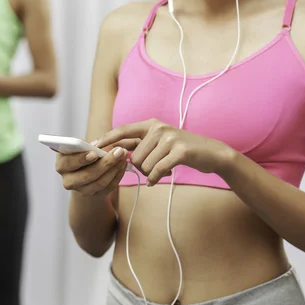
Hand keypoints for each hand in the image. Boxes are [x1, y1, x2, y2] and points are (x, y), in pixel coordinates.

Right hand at [55, 146, 128, 196]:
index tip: (94, 153)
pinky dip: (118, 174)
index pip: (68, 163)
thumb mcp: (78, 146)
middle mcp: (68, 181)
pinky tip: (123, 163)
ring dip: (115, 168)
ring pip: (100, 182)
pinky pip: (109, 187)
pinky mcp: (95, 195)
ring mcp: (82, 191)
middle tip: (119, 151)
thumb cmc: (81, 153)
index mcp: (61, 165)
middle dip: (105, 163)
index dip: (81, 159)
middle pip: (87, 175)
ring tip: (123, 154)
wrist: (85, 169)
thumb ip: (82, 145)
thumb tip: (93, 146)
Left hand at [96, 119, 234, 185]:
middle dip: (140, 168)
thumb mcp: (159, 142)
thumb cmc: (181, 150)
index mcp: (151, 124)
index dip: (107, 139)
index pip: (122, 131)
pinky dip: (154, 179)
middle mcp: (158, 128)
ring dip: (150, 173)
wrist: (211, 154)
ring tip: (163, 168)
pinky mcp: (179, 151)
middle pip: (133, 157)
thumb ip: (139, 145)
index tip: (93, 146)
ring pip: (143, 166)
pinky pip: (156, 171)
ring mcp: (169, 138)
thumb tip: (114, 151)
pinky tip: (155, 181)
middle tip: (154, 167)